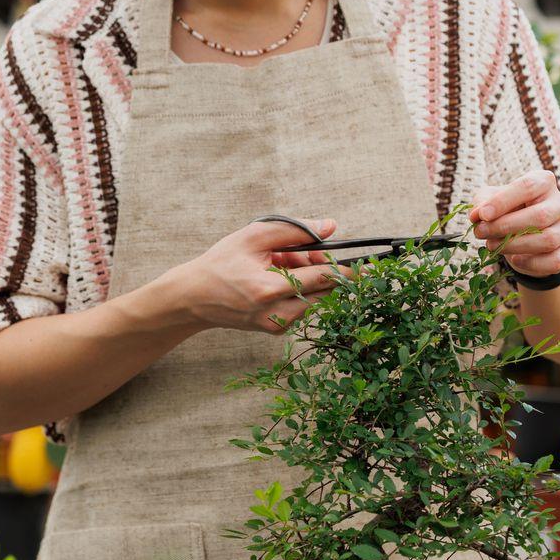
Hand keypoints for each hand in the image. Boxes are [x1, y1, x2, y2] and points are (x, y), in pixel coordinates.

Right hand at [166, 218, 354, 333]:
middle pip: (322, 290)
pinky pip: (303, 306)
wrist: (194, 297)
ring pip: (314, 298)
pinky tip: (274, 279)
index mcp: (268, 290)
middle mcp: (276, 314)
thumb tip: (331, 227)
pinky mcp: (277, 331)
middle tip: (298, 252)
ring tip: (278, 264)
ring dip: (307, 279)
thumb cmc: (222, 263)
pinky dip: (297, 290)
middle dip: (319, 267)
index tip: (366, 265)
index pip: (320, 279)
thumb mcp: (253, 236)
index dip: (345, 269)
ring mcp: (277, 326)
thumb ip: (295, 229)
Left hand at [468, 169, 559, 277]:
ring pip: (547, 239)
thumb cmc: (507, 211)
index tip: (482, 215)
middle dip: (504, 226)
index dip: (503, 201)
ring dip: (514, 245)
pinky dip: (531, 263)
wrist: (523, 235)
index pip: (527, 186)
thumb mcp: (491, 200)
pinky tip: (514, 259)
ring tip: (492, 245)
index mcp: (544, 182)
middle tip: (480, 233)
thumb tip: (476, 216)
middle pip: (539, 215)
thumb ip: (482, 203)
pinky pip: (553, 261)